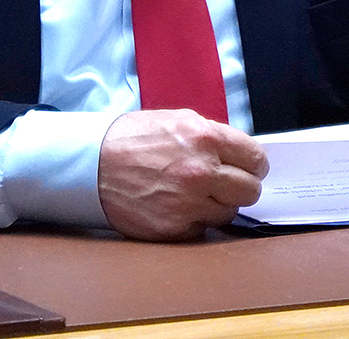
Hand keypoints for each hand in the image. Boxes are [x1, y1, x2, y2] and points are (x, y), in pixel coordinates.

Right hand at [98, 110, 267, 240]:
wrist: (92, 164)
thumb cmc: (132, 139)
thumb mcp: (177, 120)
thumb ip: (212, 136)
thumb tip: (240, 153)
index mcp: (205, 138)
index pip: (256, 158)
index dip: (254, 164)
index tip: (250, 168)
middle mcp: (202, 171)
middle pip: (251, 190)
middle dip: (241, 187)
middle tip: (226, 184)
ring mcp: (189, 203)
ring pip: (229, 213)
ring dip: (218, 205)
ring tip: (196, 194)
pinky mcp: (174, 228)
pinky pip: (203, 228)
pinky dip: (195, 220)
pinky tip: (178, 206)